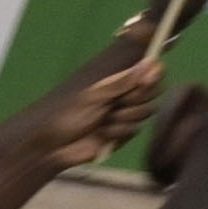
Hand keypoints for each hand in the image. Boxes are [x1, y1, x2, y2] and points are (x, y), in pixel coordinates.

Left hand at [10, 54, 160, 176]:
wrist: (52, 146)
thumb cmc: (67, 114)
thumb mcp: (94, 95)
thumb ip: (123, 82)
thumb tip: (149, 62)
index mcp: (117, 80)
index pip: (148, 69)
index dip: (155, 73)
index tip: (146, 80)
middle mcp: (125, 94)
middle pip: (154, 90)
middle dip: (137, 98)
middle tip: (116, 103)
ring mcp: (127, 113)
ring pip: (147, 111)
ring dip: (125, 116)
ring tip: (103, 120)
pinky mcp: (125, 133)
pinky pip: (136, 129)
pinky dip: (119, 131)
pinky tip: (102, 133)